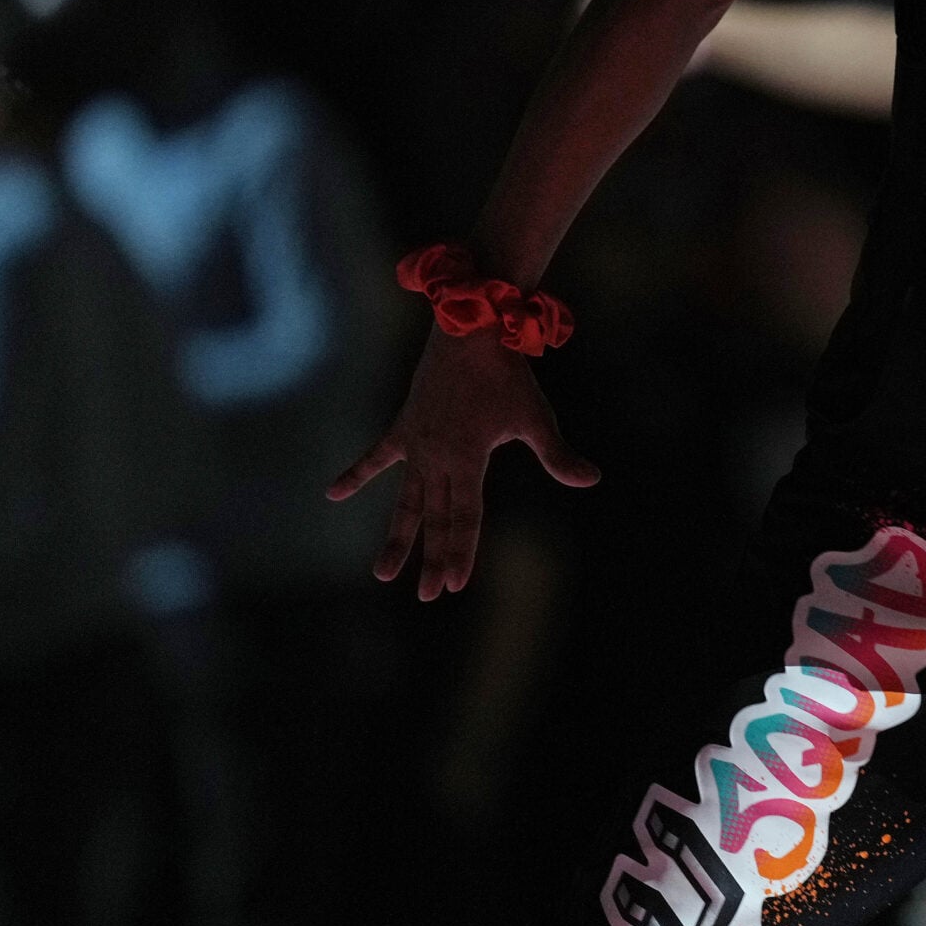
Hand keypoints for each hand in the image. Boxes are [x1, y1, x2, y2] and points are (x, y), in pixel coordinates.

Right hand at [327, 329, 598, 599]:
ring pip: (405, 501)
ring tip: (382, 574)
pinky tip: (333, 495)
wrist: (472, 329)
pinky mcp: (404, 426)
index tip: (454, 585)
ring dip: (397, 537)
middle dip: (433, 558)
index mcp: (467, 460)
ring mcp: (416, 444)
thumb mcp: (536, 418)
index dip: (461, 552)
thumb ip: (558, 455)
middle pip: (435, 519)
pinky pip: (376, 456)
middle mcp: (436, 458)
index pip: (465, 518)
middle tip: (427, 596)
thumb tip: (592, 479)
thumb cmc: (508, 376)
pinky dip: (356, 474)